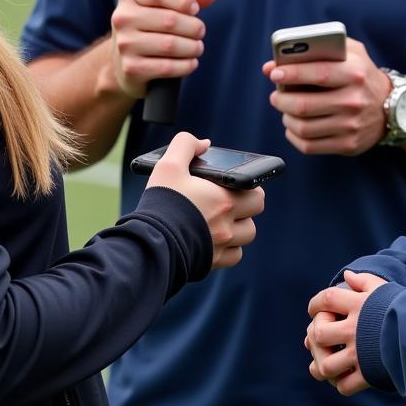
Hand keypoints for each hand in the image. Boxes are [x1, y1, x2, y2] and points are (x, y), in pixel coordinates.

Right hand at [110, 0, 217, 98]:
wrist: (123, 64)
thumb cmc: (150, 28)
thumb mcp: (163, 8)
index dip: (184, 0)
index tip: (194, 9)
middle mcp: (122, 18)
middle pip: (169, 20)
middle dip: (194, 27)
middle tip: (200, 32)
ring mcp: (124, 44)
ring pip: (170, 45)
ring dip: (193, 47)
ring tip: (197, 47)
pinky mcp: (131, 68)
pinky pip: (167, 67)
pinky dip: (186, 65)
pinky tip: (191, 62)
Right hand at [147, 132, 264, 268]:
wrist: (148, 244)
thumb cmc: (161, 203)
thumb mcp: (168, 166)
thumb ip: (186, 145)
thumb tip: (203, 143)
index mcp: (224, 199)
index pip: (257, 191)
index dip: (250, 185)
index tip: (237, 183)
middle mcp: (228, 224)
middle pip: (255, 212)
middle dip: (247, 204)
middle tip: (231, 199)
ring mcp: (221, 245)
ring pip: (247, 235)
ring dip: (239, 226)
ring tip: (224, 218)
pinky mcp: (212, 262)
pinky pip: (234, 256)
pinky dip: (230, 248)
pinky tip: (216, 238)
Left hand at [261, 38, 389, 155]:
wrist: (392, 107)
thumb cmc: (361, 75)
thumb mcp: (349, 53)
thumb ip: (314, 51)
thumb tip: (271, 66)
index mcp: (354, 73)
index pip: (318, 74)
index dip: (292, 74)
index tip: (274, 73)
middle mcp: (354, 101)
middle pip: (304, 105)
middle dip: (281, 99)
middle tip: (276, 95)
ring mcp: (351, 126)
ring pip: (303, 127)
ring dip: (286, 118)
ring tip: (285, 109)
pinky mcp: (348, 145)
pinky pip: (309, 145)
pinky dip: (293, 136)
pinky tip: (294, 126)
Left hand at [305, 271, 387, 395]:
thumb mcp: (384, 289)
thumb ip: (364, 281)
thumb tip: (347, 275)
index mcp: (359, 305)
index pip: (326, 299)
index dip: (315, 304)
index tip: (314, 310)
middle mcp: (356, 329)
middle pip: (320, 333)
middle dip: (315, 335)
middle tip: (321, 336)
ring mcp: (362, 354)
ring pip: (327, 364)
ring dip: (321, 364)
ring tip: (325, 361)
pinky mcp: (370, 374)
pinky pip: (345, 385)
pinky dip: (339, 383)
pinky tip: (341, 377)